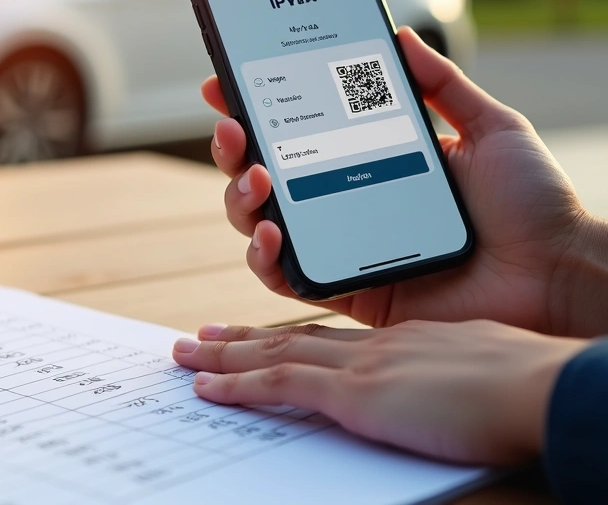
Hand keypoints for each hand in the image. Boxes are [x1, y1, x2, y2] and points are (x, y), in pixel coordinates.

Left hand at [171, 320, 586, 463]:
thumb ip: (445, 378)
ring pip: (273, 353)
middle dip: (241, 338)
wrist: (541, 389)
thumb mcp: (478, 372)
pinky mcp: (355, 392)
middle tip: (200, 336)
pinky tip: (205, 387)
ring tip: (185, 354)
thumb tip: (439, 392)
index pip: (332, 336)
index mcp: (406, 340)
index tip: (261, 336)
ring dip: (223, 355)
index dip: (291, 334)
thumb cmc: (527, 388)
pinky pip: (278, 385)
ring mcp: (362, 365)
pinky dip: (237, 386)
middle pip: (292, 336)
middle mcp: (376, 345)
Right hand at [205, 27, 605, 336]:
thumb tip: (400, 36)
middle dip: (232, 148)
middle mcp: (343, 201)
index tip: (223, 84)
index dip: (254, 109)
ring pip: (258, 223)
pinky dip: (263, 258)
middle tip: (233, 127)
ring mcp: (339, 247)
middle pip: (261, 175)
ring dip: (239, 199)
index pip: (297, 131)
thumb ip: (443, 84)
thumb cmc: (533, 206)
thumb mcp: (490, 127)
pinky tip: (271, 234)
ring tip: (255, 177)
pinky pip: (282, 277)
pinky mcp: (344, 291)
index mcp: (369, 160)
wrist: (556, 273)